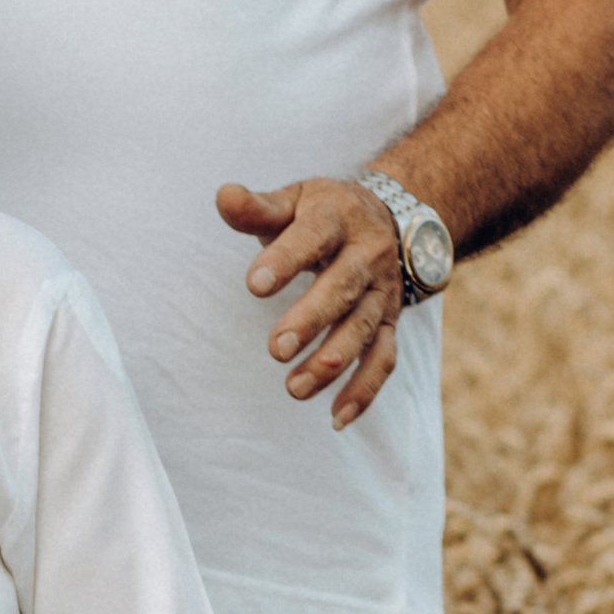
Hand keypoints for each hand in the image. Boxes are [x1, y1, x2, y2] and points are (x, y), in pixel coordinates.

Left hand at [215, 176, 403, 429]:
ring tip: (295, 388)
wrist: (391, 218)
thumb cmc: (323, 214)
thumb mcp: (293, 201)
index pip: (313, 237)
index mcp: (338, 219)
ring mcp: (382, 293)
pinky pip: (384, 360)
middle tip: (277, 348)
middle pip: (343, 289)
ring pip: (363, 330)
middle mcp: (367, 256)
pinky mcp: (390, 324)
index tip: (254, 286)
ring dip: (332, 362)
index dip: (286, 260)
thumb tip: (223, 195)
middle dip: (312, 320)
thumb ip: (257, 208)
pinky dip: (364, 391)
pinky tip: (336, 418)